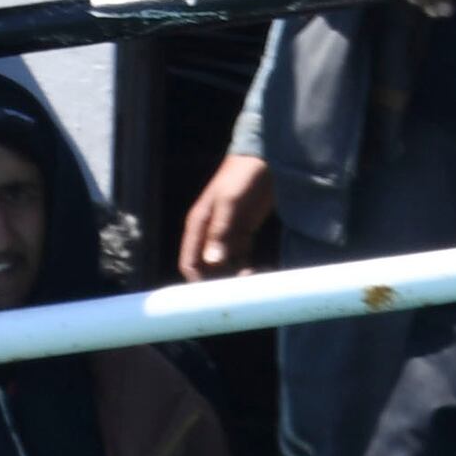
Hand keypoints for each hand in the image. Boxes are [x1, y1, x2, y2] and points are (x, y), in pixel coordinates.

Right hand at [181, 150, 277, 279]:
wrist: (265, 159)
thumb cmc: (243, 176)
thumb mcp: (230, 201)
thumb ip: (220, 231)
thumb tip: (213, 261)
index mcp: (198, 225)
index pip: (189, 263)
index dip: (199, 283)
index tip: (218, 296)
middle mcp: (209, 234)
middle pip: (208, 270)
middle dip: (221, 283)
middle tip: (242, 288)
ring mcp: (226, 235)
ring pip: (225, 268)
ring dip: (236, 278)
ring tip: (255, 280)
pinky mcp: (243, 235)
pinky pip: (241, 259)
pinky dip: (248, 269)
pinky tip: (261, 273)